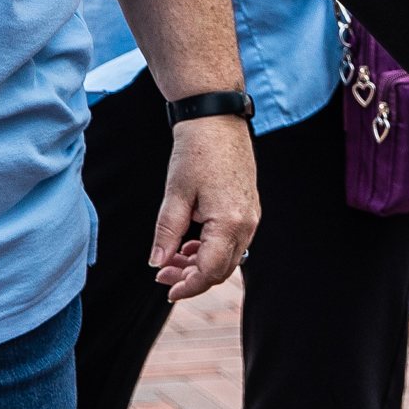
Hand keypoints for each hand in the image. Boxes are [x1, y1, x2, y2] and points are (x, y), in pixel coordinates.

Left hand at [151, 114, 261, 301]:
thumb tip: (157, 262)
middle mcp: (247, 223)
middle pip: (222, 269)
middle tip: (163, 272)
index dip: (188, 286)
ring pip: (228, 257)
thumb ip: (167, 233)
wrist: (217, 119)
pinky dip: (211, 249)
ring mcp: (251, 216)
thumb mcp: (175, 195)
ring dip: (201, 264)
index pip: (210, 271)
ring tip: (173, 256)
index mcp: (229, 222)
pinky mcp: (249, 208)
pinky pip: (233, 241)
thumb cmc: (196, 152)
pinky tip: (190, 242)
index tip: (166, 289)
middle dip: (192, 277)